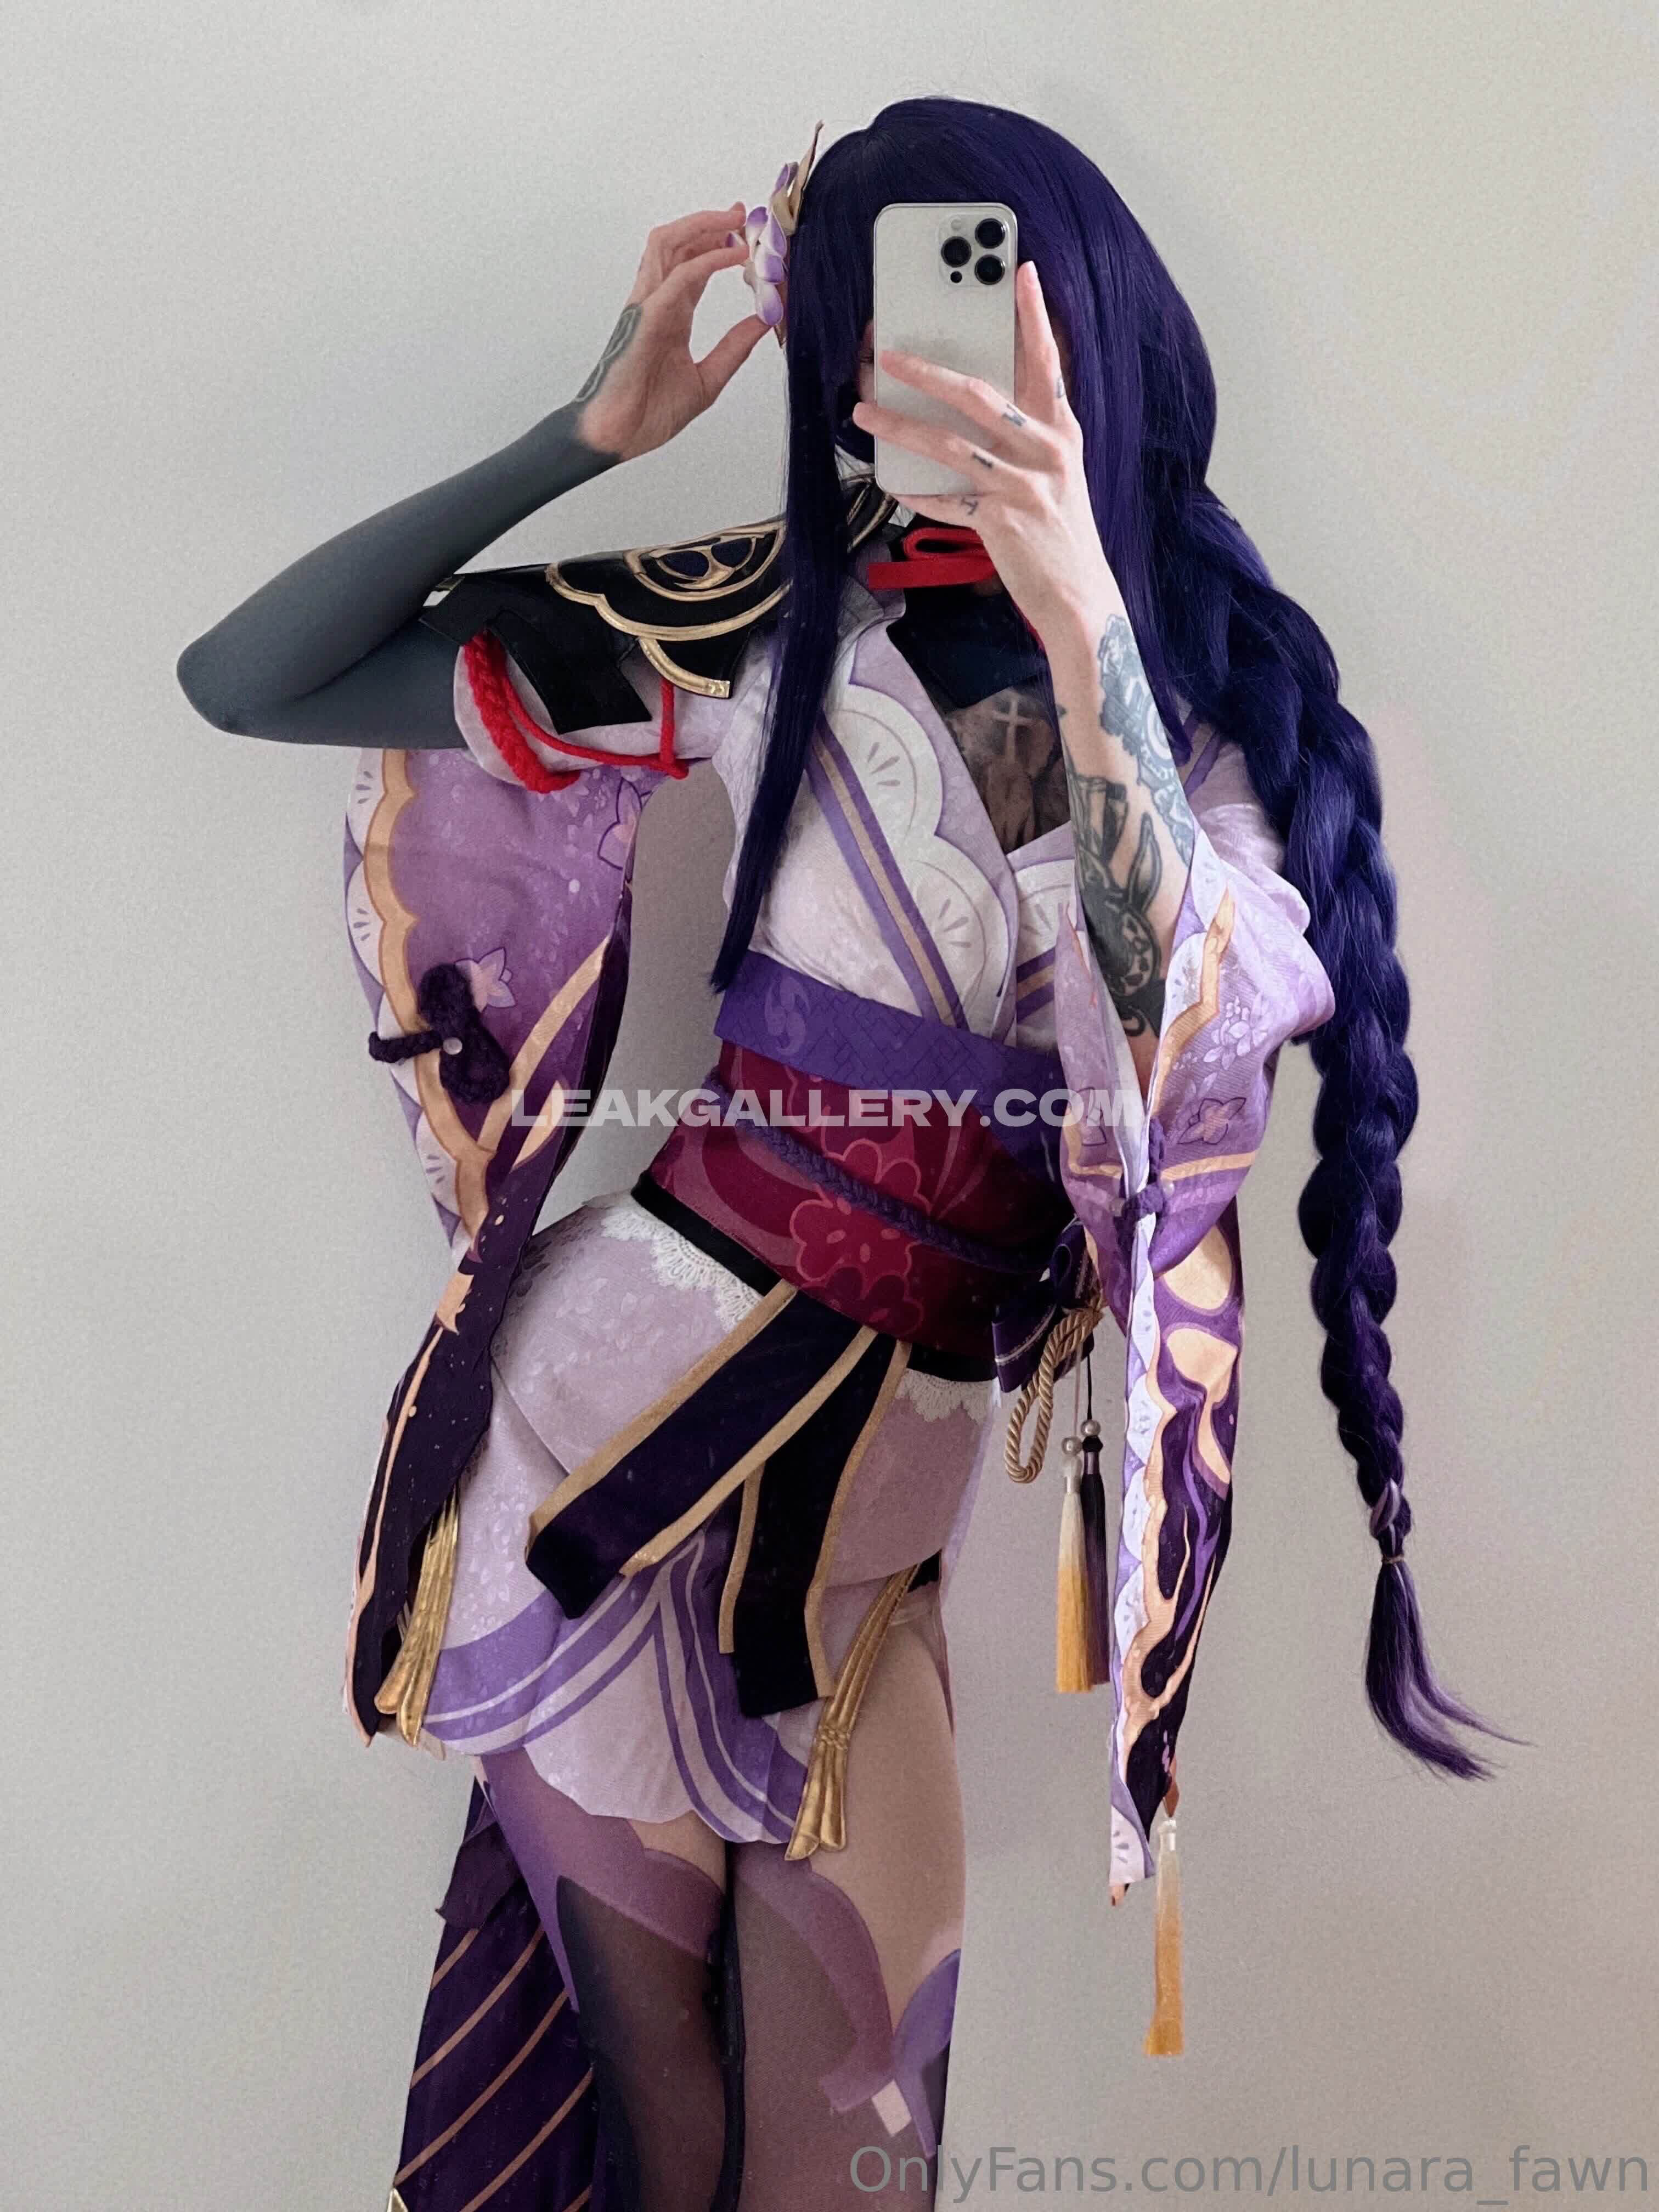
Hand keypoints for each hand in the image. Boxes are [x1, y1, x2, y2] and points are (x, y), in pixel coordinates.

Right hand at [575, 206, 768, 462]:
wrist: (619, 436)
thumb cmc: (650, 412)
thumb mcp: (708, 378)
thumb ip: (734, 348)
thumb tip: (765, 321)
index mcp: (670, 315)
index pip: (692, 265)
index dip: (717, 245)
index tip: (745, 236)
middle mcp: (656, 302)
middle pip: (677, 243)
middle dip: (709, 223)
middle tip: (742, 214)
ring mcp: (647, 306)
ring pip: (668, 244)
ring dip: (702, 226)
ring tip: (734, 221)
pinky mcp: (647, 317)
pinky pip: (678, 277)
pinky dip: (708, 261)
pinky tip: (734, 256)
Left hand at [850, 260, 1120, 645]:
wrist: (1081, 599)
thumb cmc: (1061, 534)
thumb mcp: (1056, 475)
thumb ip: (1026, 437)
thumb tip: (975, 405)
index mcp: (1061, 432)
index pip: (1045, 361)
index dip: (1033, 315)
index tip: (1019, 271)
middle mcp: (1046, 451)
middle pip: (979, 395)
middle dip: (928, 370)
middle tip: (887, 352)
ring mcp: (1024, 485)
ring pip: (951, 443)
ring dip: (901, 425)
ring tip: (864, 411)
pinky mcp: (1002, 521)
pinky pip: (946, 498)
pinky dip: (915, 489)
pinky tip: (889, 478)